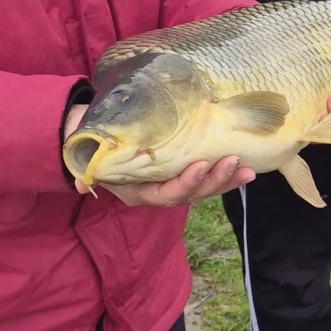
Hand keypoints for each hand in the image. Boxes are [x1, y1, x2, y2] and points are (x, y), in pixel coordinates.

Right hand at [64, 101, 254, 206]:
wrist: (91, 135)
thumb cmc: (89, 142)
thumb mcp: (82, 152)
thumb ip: (85, 167)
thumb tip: (82, 183)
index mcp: (136, 191)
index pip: (164, 195)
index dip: (184, 184)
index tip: (201, 165)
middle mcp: (156, 191)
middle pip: (190, 195)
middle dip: (214, 182)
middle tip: (233, 163)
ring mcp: (171, 182)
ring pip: (203, 189)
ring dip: (226, 180)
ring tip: (248, 170)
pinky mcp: (182, 170)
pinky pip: (206, 177)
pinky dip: (225, 173)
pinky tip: (245, 167)